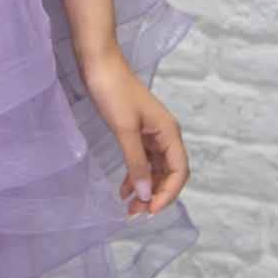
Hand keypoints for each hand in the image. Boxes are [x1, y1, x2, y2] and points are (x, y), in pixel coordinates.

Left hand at [80, 51, 189, 218]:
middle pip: (168, 173)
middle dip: (155, 195)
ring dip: (145, 188)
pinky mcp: (136, 130)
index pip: (179, 171)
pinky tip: (123, 189)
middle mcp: (164, 134)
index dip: (168, 194)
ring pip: (154, 169)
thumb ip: (136, 164)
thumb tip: (147, 195)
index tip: (149, 210)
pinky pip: (142, 160)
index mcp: (169, 132)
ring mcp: (150, 133)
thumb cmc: (113, 92)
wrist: (98, 63)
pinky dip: (135, 175)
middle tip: (136, 214)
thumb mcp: (124, 130)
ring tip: (129, 207)